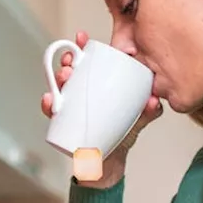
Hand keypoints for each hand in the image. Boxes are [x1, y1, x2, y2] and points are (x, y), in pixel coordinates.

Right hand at [41, 30, 163, 185]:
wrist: (110, 164)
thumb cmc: (122, 136)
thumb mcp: (139, 120)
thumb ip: (149, 111)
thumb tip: (153, 101)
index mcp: (97, 88)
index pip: (88, 62)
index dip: (82, 47)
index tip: (81, 38)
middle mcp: (81, 95)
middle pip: (70, 72)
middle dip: (68, 62)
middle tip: (72, 62)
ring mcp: (71, 109)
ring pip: (59, 89)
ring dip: (57, 80)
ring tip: (63, 77)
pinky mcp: (63, 125)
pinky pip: (53, 114)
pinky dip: (49, 105)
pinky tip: (50, 100)